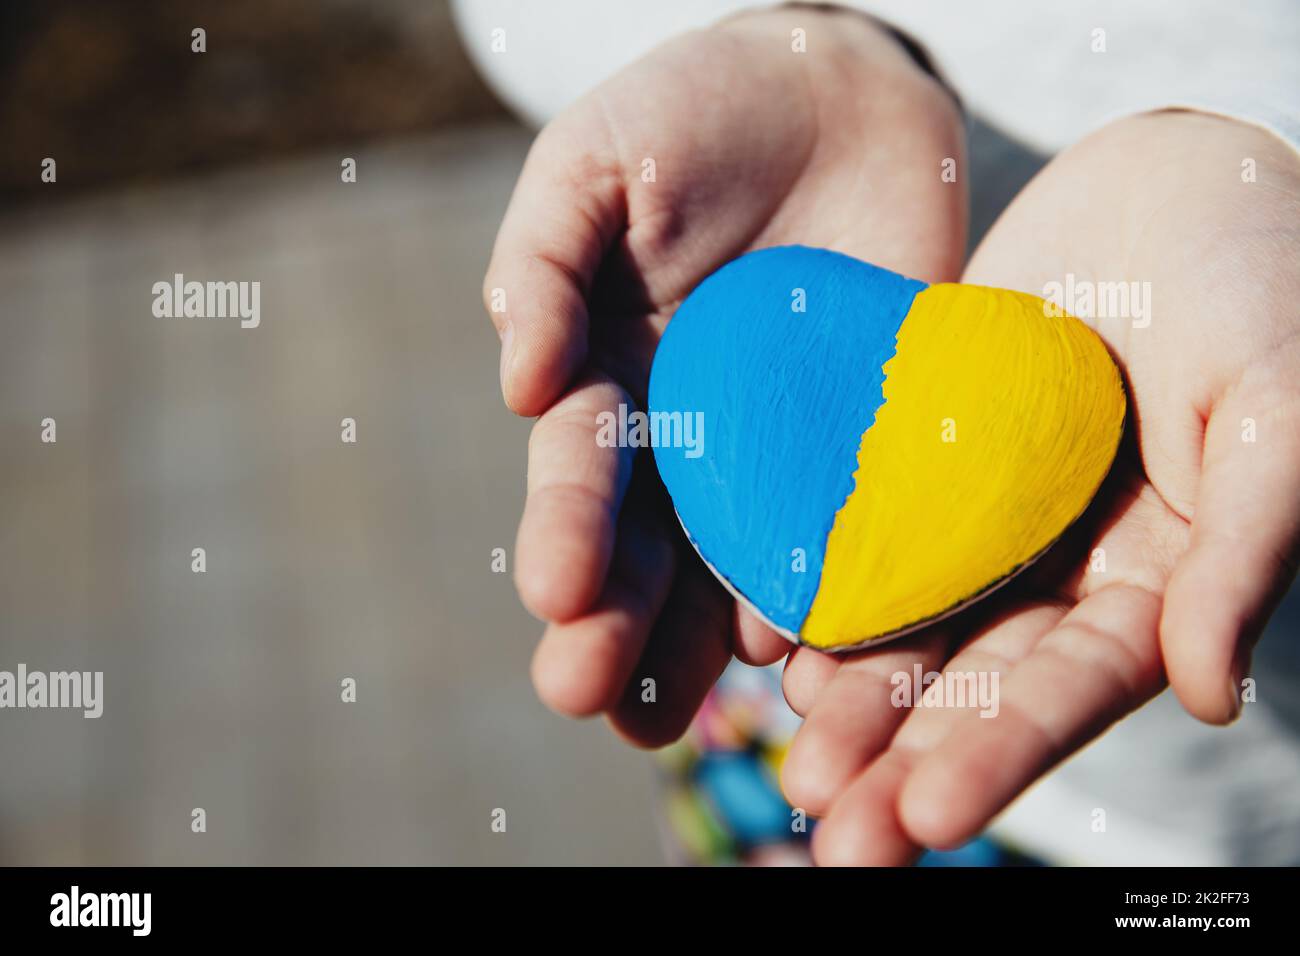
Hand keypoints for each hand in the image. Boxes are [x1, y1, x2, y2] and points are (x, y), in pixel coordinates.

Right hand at [483, 5, 965, 744]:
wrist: (837, 92)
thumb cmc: (693, 115)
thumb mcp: (594, 164)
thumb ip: (542, 263)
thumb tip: (518, 386)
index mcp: (610, 382)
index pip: (580, 474)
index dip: (565, 532)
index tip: (558, 594)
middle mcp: (687, 439)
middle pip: (647, 550)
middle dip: (617, 624)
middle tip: (592, 694)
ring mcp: (780, 452)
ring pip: (739, 568)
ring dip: (707, 645)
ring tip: (673, 717)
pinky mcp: (869, 446)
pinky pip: (854, 529)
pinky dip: (836, 593)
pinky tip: (818, 650)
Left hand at [780, 110, 1299, 863]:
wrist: (1174, 181)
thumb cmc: (1261, 282)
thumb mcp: (1277, 413)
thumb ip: (1243, 552)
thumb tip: (1212, 695)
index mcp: (1156, 582)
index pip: (1071, 689)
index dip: (1001, 755)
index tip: (926, 816)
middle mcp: (1065, 568)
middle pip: (976, 684)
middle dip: (904, 759)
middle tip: (826, 826)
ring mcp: (990, 517)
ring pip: (913, 624)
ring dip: (853, 699)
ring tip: (791, 763)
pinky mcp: (929, 460)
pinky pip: (871, 531)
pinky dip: (828, 588)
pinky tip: (772, 642)